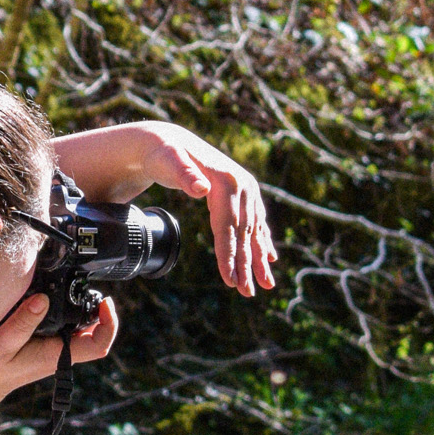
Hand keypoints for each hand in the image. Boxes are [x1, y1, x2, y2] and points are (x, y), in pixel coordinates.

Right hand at [0, 291, 118, 409]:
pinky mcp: (44, 342)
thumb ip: (22, 323)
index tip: (105, 302)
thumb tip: (44, 299)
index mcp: (56, 354)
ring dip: (80, 306)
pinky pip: (63, 324)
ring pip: (80, 327)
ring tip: (70, 284)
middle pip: (93, 332)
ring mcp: (54, 348)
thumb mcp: (0, 344)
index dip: (109, 324)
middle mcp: (60, 352)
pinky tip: (50, 294)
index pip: (97, 345)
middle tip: (86, 284)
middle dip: (96, 308)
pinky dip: (64, 309)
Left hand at [143, 125, 276, 297]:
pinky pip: (255, 222)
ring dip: (257, 260)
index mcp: (227, 181)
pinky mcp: (244, 193)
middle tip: (248, 293)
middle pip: (243, 233)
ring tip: (264, 285)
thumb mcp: (168, 160)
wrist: (169, 141)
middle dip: (246, 265)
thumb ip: (184, 174)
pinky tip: (268, 259)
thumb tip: (200, 189)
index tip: (229, 281)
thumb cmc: (165, 154)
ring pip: (252, 231)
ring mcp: (246, 190)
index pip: (228, 227)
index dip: (229, 255)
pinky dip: (261, 242)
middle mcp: (242, 186)